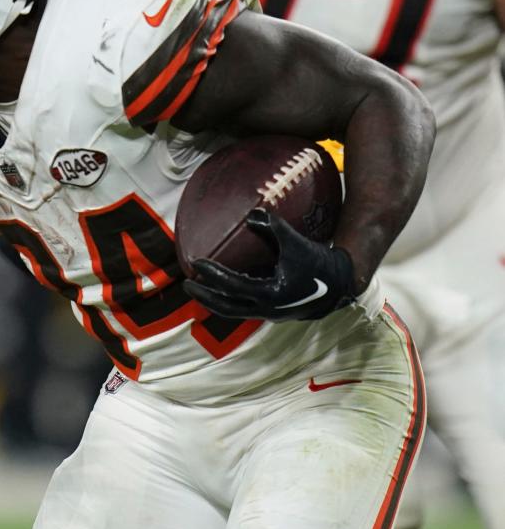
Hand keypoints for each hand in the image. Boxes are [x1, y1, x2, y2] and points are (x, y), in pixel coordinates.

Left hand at [183, 209, 355, 320]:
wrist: (341, 283)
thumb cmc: (318, 262)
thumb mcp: (296, 243)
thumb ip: (274, 227)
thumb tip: (252, 214)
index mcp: (271, 293)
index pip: (233, 285)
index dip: (213, 274)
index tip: (195, 263)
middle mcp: (267, 309)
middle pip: (226, 307)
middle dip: (204, 297)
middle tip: (186, 285)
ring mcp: (268, 314)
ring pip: (233, 312)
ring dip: (214, 302)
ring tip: (197, 290)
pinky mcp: (271, 312)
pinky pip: (242, 309)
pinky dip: (227, 301)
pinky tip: (218, 291)